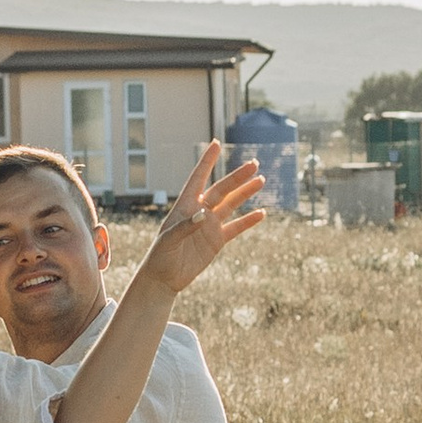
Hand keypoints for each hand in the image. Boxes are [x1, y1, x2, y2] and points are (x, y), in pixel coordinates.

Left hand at [139, 144, 268, 297]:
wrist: (163, 278)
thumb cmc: (160, 257)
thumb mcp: (168, 241)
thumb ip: (185, 227)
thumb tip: (204, 214)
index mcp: (185, 206)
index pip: (198, 179)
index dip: (207, 162)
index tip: (216, 143)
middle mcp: (199, 212)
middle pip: (221, 190)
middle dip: (237, 177)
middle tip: (254, 163)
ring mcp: (209, 226)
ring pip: (231, 205)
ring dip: (245, 193)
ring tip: (261, 180)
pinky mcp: (217, 241)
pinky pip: (236, 228)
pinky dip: (248, 221)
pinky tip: (262, 213)